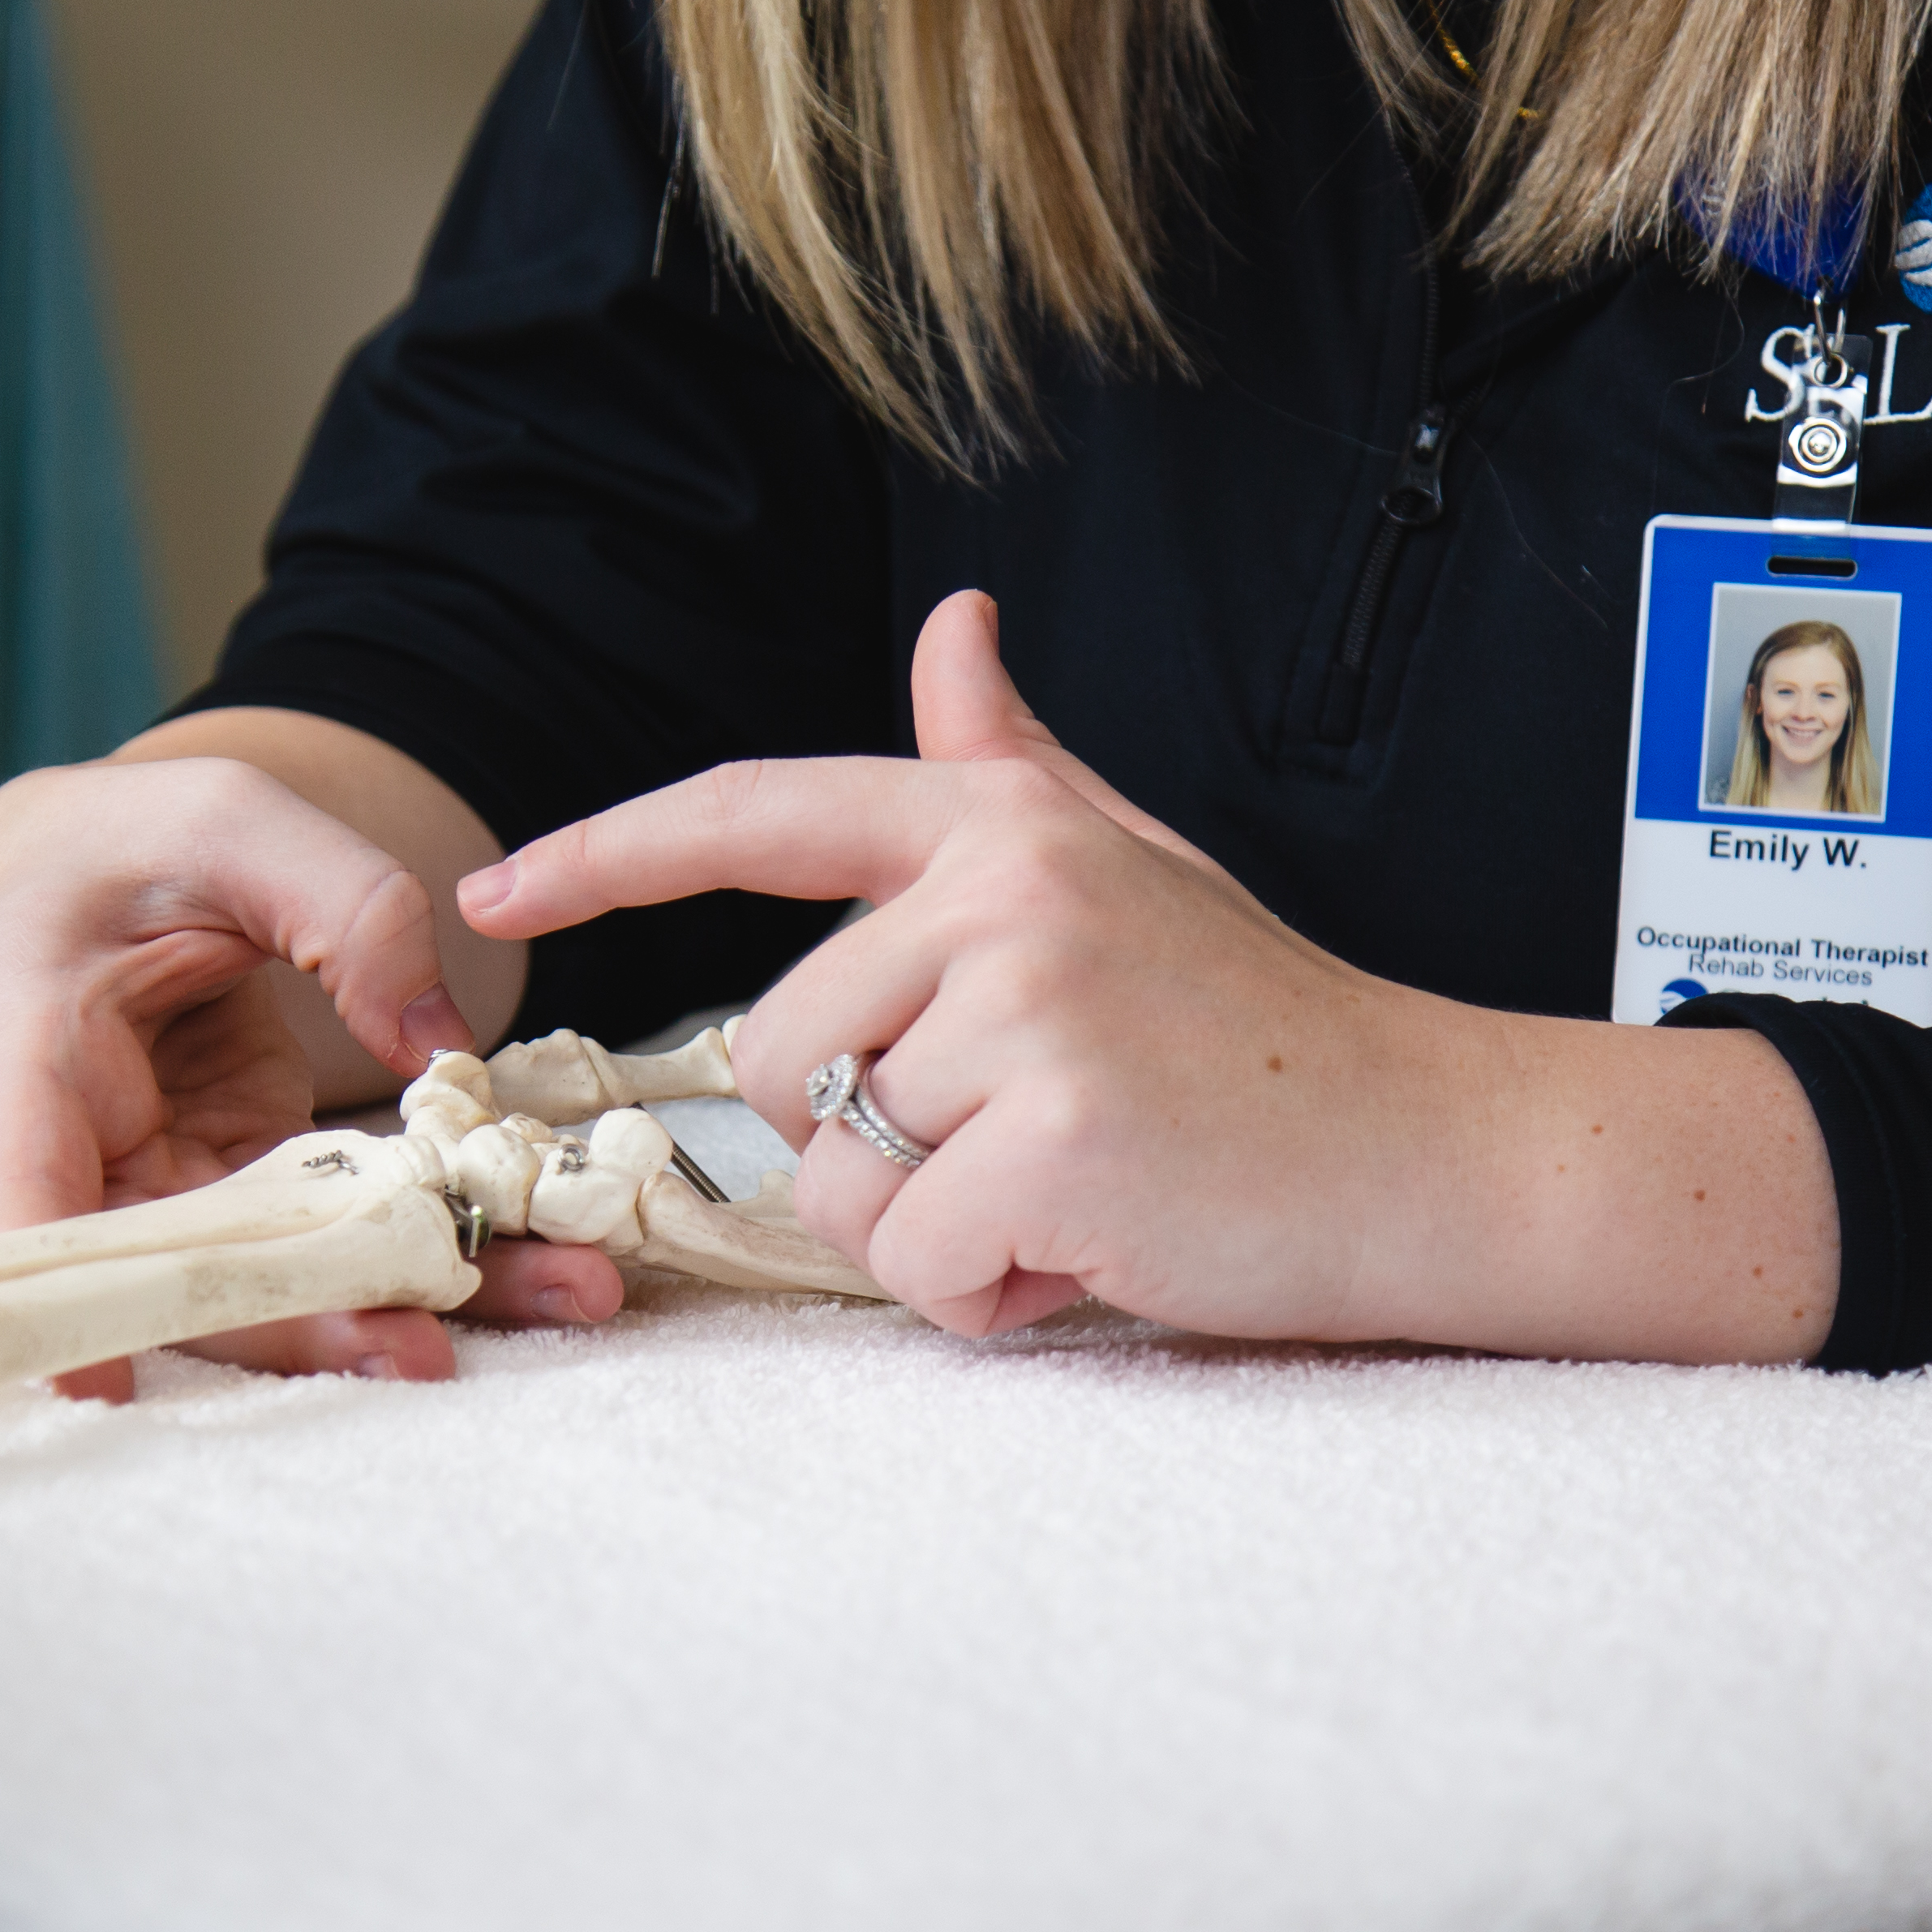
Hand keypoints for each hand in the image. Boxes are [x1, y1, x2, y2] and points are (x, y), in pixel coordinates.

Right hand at [0, 734, 623, 1398]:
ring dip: (415, 1297)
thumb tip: (440, 1051)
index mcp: (34, 1050)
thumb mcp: (232, 817)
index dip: (68, 1300)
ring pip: (280, 1276)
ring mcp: (179, 1180)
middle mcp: (96, 1150)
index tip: (104, 1387)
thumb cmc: (133, 840)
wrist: (100, 868)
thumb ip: (344, 905)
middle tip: (434, 1352)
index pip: (27, 1201)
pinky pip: (343, 1236)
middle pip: (184, 1275)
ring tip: (566, 1296)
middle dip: (310, 1322)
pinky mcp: (252, 1182)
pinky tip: (551, 1257)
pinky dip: (442, 1246)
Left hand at [456, 592, 1839, 1359]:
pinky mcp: (1055, 1134)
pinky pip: (914, 1263)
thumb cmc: (1270, 1031)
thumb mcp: (1130, 873)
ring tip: (1082, 1187)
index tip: (485, 901)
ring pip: (842, 1171)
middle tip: (1036, 1138)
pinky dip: (991, 1298)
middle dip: (877, 1138)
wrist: (1445, 1149)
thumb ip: (1008, 773)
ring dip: (939, 1227)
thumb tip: (950, 633)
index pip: (758, 810)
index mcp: (1002, 824)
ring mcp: (1030, 1005)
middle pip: (777, 1056)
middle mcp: (1003, 888)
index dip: (605, 854)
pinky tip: (1100, 1249)